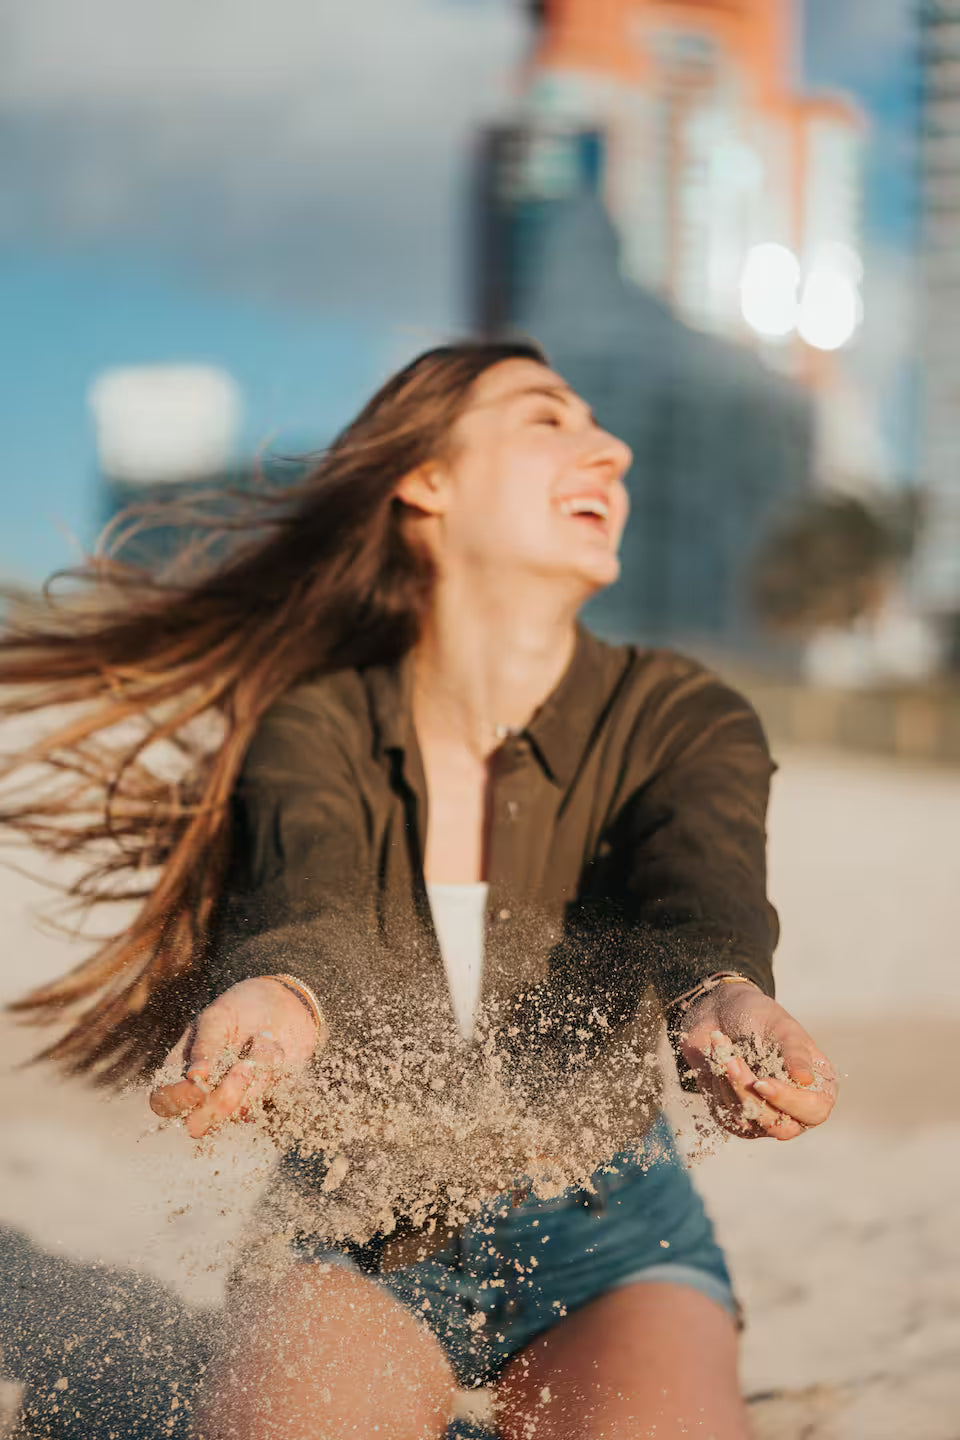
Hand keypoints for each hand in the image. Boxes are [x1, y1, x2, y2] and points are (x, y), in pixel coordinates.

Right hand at [148, 976, 323, 1137]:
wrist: (283, 1003)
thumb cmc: (241, 1007)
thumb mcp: (219, 1017)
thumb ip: (205, 1046)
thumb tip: (195, 1077)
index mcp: (180, 1071)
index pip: (163, 1103)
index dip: (179, 1100)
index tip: (201, 1084)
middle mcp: (203, 1094)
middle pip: (198, 1125)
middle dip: (222, 1101)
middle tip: (243, 1067)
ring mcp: (232, 1102)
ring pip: (238, 1114)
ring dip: (256, 1077)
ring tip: (264, 1039)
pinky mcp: (261, 1102)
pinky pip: (266, 1105)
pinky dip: (273, 1076)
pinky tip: (274, 1049)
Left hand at [676, 981, 836, 1140]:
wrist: (723, 1010)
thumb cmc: (760, 1016)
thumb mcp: (782, 1028)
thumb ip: (795, 1053)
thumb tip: (806, 1079)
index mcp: (819, 1086)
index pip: (814, 1112)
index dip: (789, 1102)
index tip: (761, 1082)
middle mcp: (795, 1108)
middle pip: (780, 1126)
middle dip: (751, 1095)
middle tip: (731, 1061)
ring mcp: (766, 1115)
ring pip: (748, 1121)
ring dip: (729, 1084)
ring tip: (722, 1047)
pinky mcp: (737, 1116)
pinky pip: (725, 1115)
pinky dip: (717, 1086)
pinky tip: (718, 1059)